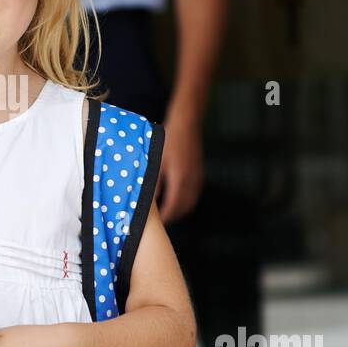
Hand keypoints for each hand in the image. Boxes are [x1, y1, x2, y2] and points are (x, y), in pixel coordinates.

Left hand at [154, 106, 204, 223]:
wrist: (187, 123)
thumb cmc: (170, 139)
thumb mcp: (157, 161)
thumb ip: (154, 182)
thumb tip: (149, 198)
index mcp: (180, 180)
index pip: (173, 206)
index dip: (166, 217)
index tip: (158, 223)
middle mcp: (191, 181)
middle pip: (184, 207)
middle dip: (173, 216)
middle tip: (162, 221)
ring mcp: (197, 177)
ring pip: (191, 202)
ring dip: (180, 210)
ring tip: (169, 213)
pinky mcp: (199, 173)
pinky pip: (194, 193)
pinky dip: (186, 200)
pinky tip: (178, 198)